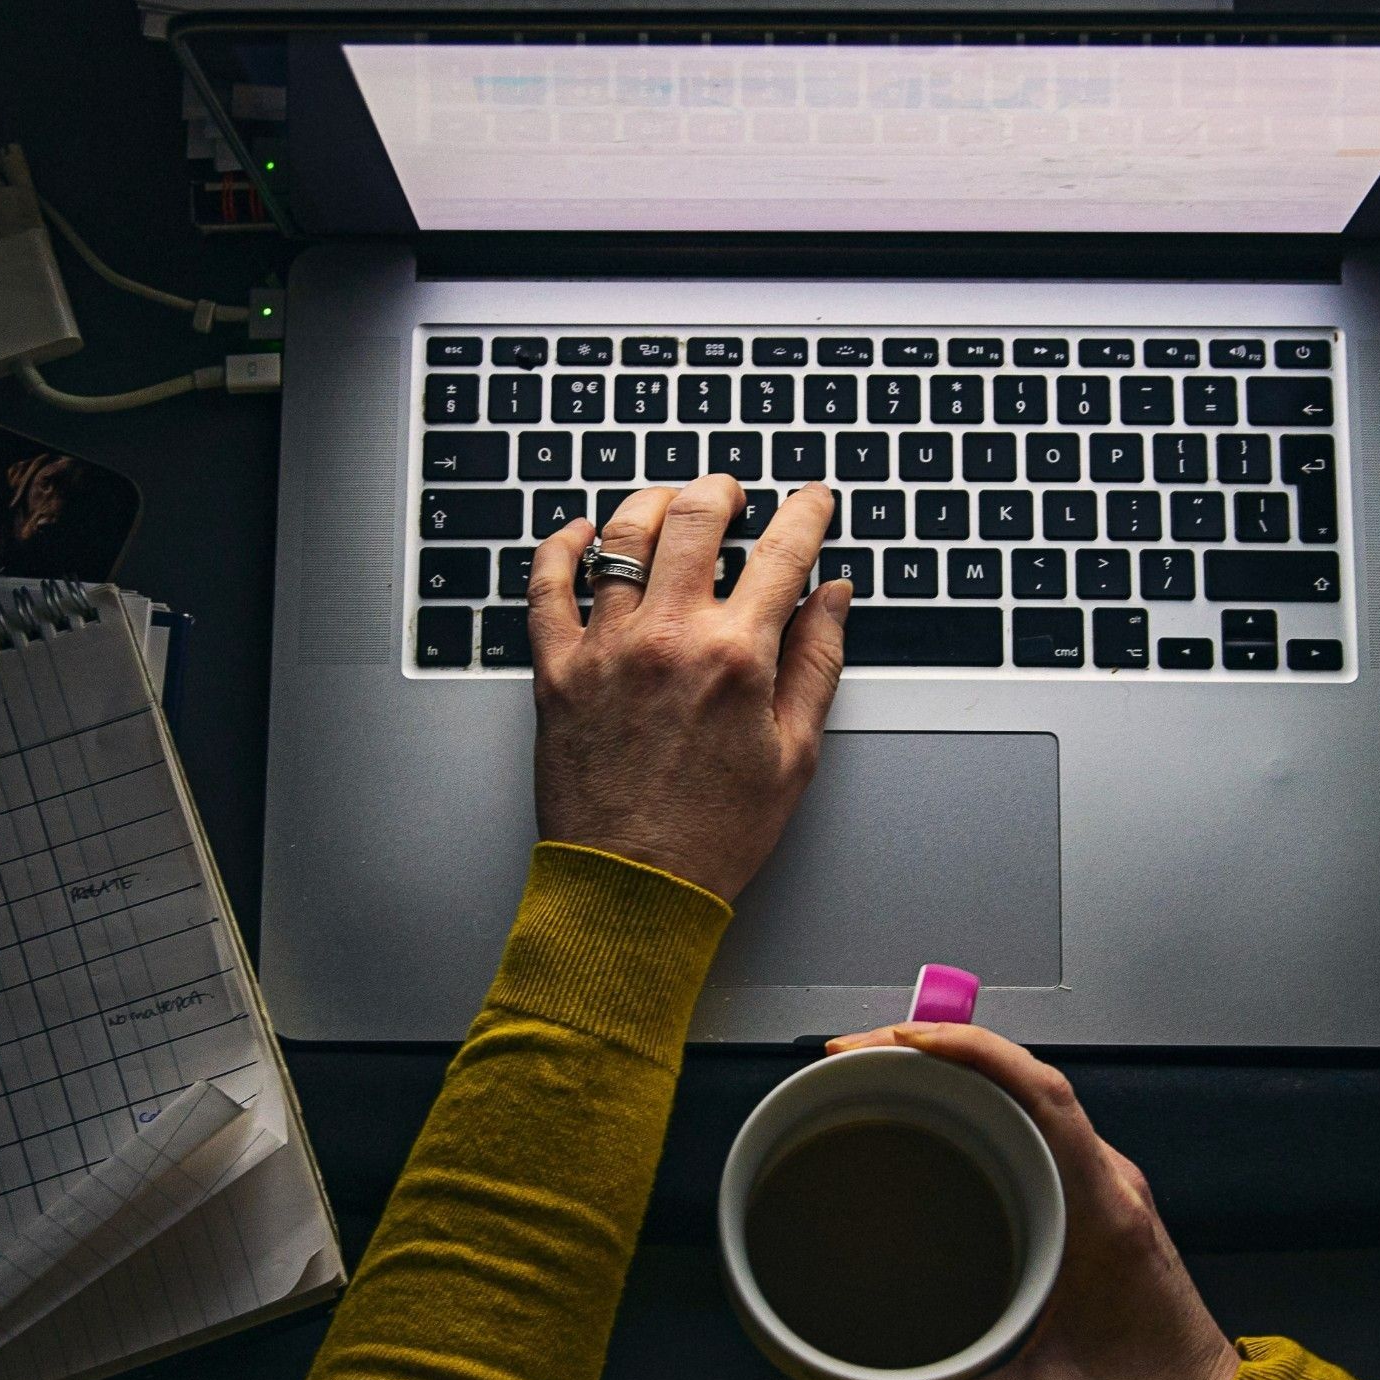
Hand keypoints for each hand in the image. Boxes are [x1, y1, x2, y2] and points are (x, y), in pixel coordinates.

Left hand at [526, 476, 847, 902]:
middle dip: (722, 490)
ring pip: (621, 536)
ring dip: (652, 504)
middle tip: (732, 493)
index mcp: (736, 658)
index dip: (806, 513)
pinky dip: (562, 547)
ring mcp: (605, 649)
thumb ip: (817, 663)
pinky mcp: (555, 670)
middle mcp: (668, 639)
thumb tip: (833, 597)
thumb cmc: (715, 834)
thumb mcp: (795, 754)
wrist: (633, 889)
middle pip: (695, 519)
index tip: (813, 501)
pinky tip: (581, 534)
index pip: (783, 552)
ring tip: (668, 504)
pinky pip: (547, 585)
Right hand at [820, 1020, 1241, 1379]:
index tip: (903, 1041)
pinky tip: (928, 1119)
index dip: (974, 1052)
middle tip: (856, 1056)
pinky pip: (1032, 1127)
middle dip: (937, 1050)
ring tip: (876, 1072)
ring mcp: (1101, 1186)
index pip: (1046, 1095)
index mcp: (1102, 1213)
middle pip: (1023, 1078)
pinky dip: (976, 1106)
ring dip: (955, 1072)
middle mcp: (1106, 1183)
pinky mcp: (1090, 1201)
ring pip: (1027, 1096)